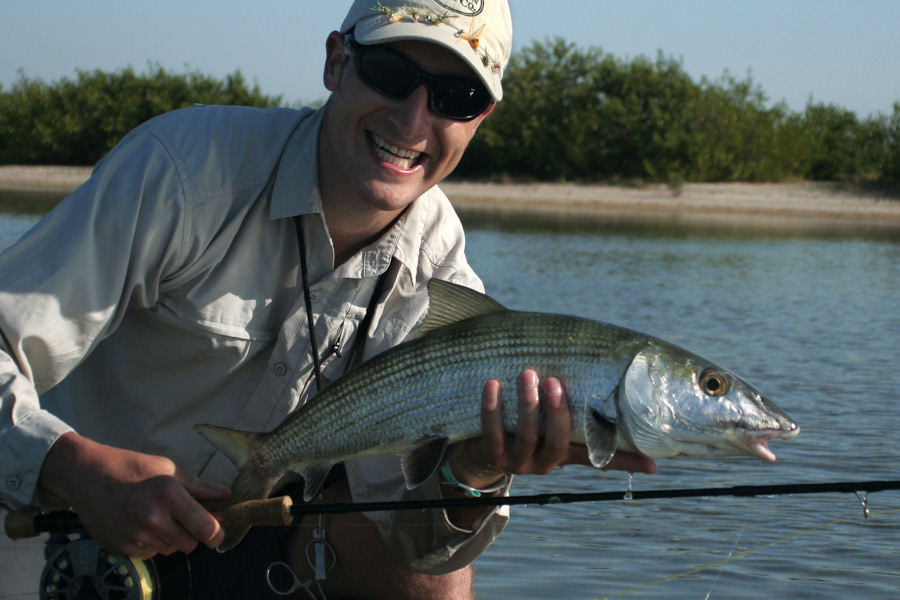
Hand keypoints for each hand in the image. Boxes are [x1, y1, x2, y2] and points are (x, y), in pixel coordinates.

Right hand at [38, 432, 230, 558]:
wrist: (86, 476)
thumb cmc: (130, 468)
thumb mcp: (167, 469)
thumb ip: (199, 487)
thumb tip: (226, 495)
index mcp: (169, 495)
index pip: (206, 528)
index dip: (217, 534)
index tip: (218, 532)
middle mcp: (153, 519)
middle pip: (190, 544)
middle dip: (191, 533)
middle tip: (180, 517)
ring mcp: (135, 536)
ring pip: (170, 551)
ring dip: (170, 539)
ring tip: (155, 516)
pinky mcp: (121, 547)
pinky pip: (150, 554)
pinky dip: (151, 543)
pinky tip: (139, 524)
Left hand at [451, 370, 655, 488]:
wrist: (483, 451)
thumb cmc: (528, 430)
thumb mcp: (555, 428)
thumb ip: (580, 421)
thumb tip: (614, 404)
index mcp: (567, 455)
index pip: (601, 458)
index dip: (626, 461)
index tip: (652, 462)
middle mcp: (546, 464)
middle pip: (558, 442)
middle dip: (558, 411)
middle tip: (553, 380)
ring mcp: (518, 463)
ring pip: (527, 436)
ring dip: (527, 404)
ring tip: (528, 373)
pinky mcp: (493, 456)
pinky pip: (493, 432)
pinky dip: (493, 408)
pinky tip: (493, 384)